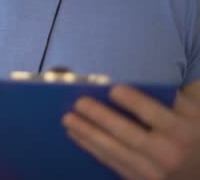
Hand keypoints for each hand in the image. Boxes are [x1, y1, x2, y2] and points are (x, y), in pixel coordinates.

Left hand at [63, 85, 199, 178]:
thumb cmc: (194, 133)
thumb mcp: (193, 113)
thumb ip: (170, 99)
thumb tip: (128, 83)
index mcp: (183, 132)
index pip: (154, 115)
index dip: (133, 102)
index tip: (113, 88)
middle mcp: (168, 155)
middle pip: (128, 134)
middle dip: (100, 118)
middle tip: (79, 103)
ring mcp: (153, 173)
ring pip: (114, 151)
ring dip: (87, 134)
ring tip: (67, 119)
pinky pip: (111, 163)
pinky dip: (91, 148)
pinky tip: (76, 135)